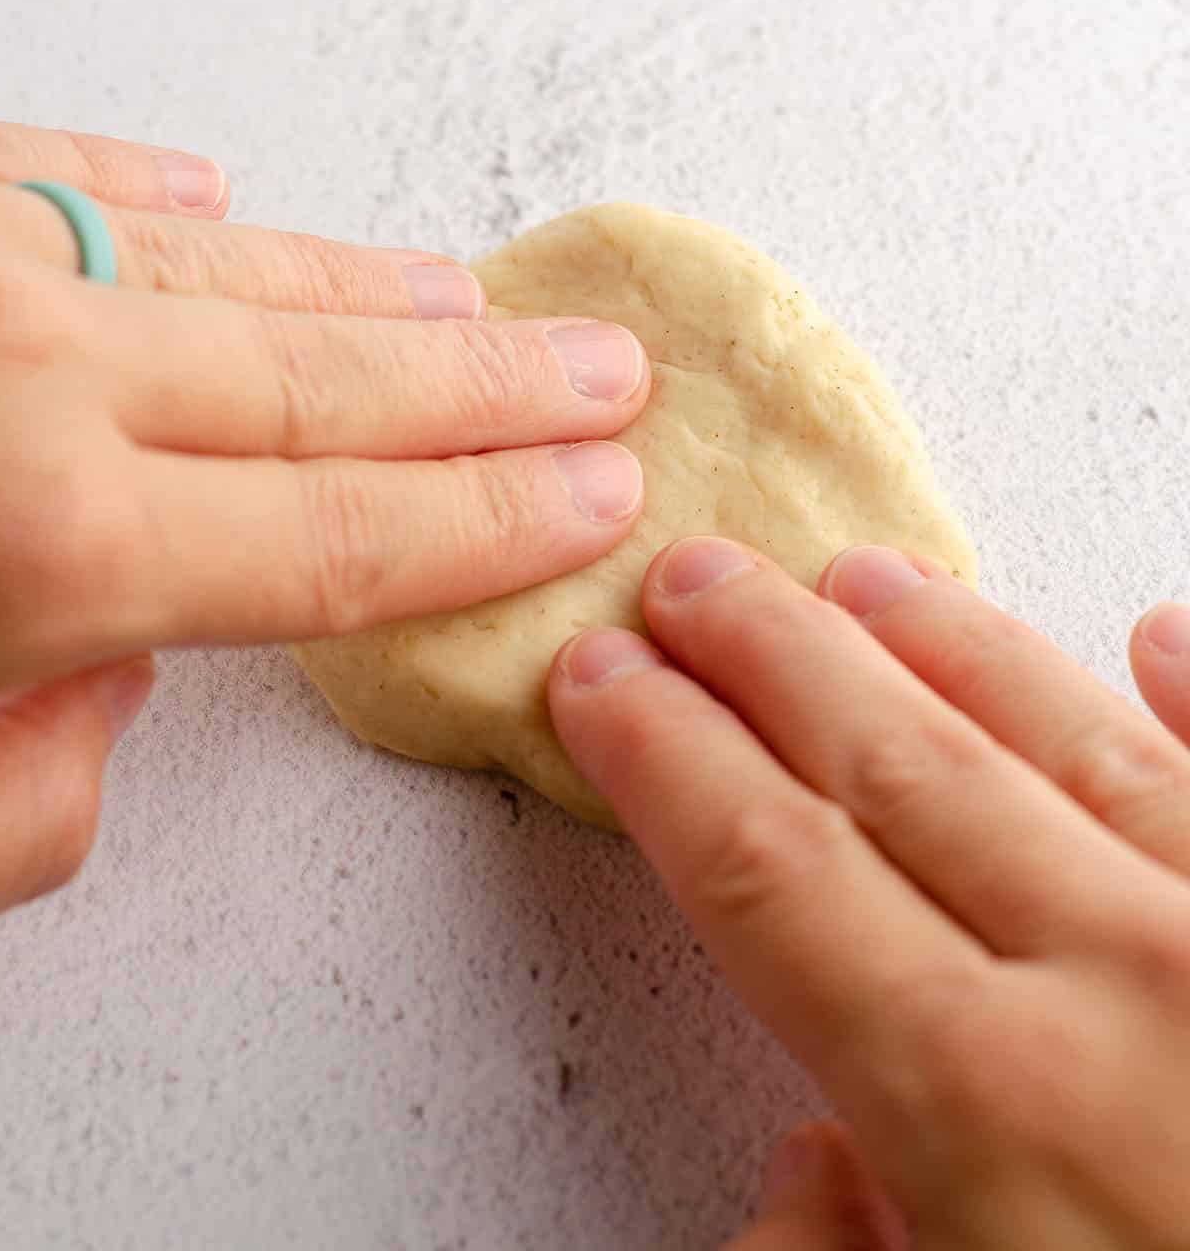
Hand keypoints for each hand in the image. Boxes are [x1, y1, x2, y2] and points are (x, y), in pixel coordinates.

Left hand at [0, 122, 648, 914]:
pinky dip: (147, 188)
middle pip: (333, 382)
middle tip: (607, 368)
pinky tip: (210, 194)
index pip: (349, 532)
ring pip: (222, 263)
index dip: (496, 516)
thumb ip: (41, 796)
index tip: (600, 492)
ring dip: (356, 285)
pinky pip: (56, 172)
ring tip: (464, 297)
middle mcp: (35, 375)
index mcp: (51, 546)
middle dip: (494, 383)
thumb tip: (114, 684)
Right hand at [550, 537, 1189, 1248]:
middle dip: (770, 658)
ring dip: (945, 646)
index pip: (771, 870)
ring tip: (862, 581)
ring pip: (1065, 739)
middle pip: (893, 767)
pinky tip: (1160, 633)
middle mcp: (1130, 989)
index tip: (605, 680)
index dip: (667, 758)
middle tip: (695, 578)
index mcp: (994, 1111)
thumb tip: (815, 1161)